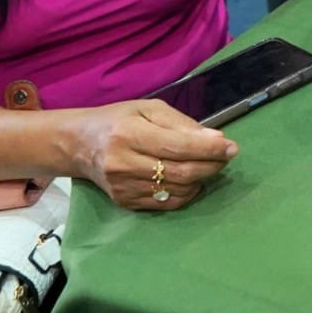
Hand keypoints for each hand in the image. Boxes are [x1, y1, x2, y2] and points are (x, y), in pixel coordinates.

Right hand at [71, 99, 237, 211]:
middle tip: (226, 157)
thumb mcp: (149, 109)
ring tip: (209, 165)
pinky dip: (186, 193)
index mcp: (129, 133)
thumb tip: (216, 140)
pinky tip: (191, 181)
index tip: (232, 147)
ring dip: (202, 179)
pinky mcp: (125, 202)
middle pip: (180, 172)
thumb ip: (182, 123)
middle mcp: (123, 162)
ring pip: (177, 190)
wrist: (79, 144)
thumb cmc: (119, 120)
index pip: (178, 147)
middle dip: (211, 165)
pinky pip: (167, 203)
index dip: (209, 149)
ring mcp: (123, 186)